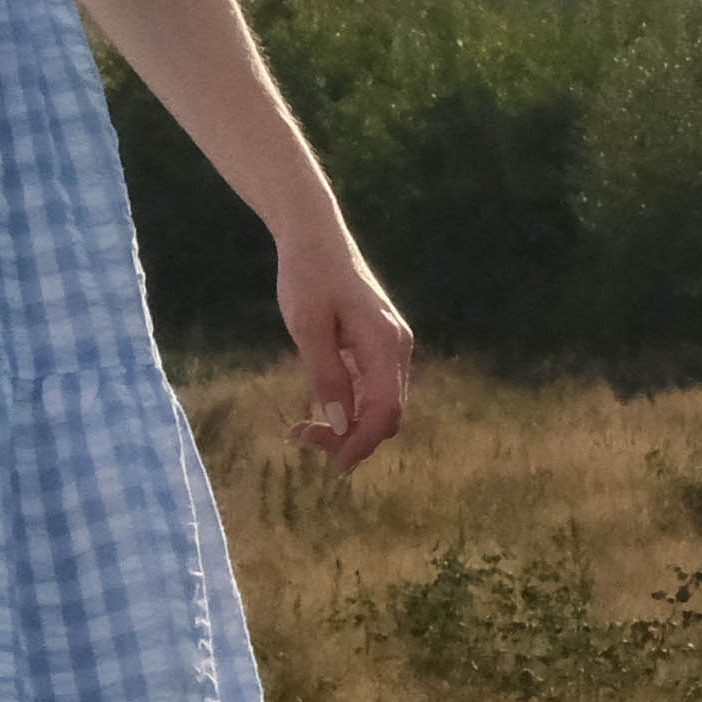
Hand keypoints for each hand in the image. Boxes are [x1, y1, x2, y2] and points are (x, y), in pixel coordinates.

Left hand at [283, 228, 415, 471]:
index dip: (362, 443)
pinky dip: (350, 406)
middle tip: (302, 438)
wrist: (315, 236)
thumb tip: (342, 426)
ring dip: (349, 425)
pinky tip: (319, 407)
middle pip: (387, 414)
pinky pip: (373, 388)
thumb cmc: (307, 276)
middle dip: (351, 438)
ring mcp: (393, 345)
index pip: (385, 411)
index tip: (333, 465)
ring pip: (381, 404)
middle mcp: (398, 347)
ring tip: (303, 428)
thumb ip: (327, 376)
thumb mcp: (308, 328)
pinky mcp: (380, 343)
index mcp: (385, 343)